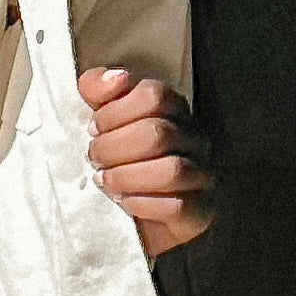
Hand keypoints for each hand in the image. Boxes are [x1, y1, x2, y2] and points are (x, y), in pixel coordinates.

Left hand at [77, 67, 214, 258]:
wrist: (136, 219)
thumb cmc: (117, 159)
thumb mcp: (102, 119)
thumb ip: (99, 90)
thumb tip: (115, 76)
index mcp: (172, 109)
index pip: (153, 95)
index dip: (115, 110)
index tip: (92, 127)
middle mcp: (194, 138)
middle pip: (157, 133)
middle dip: (114, 147)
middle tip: (93, 158)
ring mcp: (203, 175)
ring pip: (172, 169)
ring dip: (127, 176)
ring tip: (105, 181)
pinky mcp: (203, 211)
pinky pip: (179, 205)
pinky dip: (142, 203)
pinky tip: (124, 202)